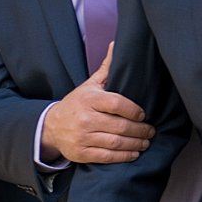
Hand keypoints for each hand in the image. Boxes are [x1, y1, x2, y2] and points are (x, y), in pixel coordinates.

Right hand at [40, 44, 152, 164]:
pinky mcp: (81, 153)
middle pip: (120, 126)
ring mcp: (82, 137)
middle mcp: (85, 118)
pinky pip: (107, 157)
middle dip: (140, 130)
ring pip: (116, 142)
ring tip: (145, 142)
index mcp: (90, 99)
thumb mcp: (90, 85)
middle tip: (150, 131)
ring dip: (136, 144)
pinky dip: (124, 156)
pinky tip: (134, 153)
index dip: (134, 111)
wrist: (51, 126)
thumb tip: (117, 44)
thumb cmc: (76, 104)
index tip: (143, 114)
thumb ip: (106, 68)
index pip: (117, 104)